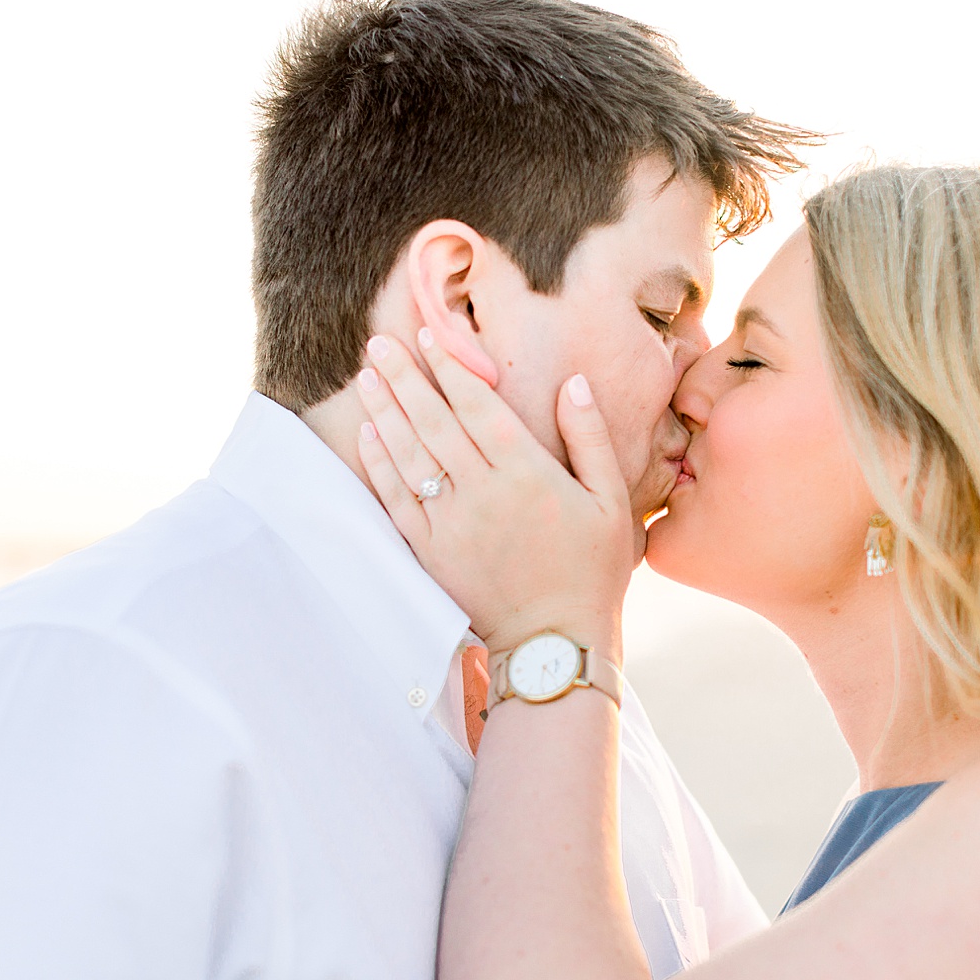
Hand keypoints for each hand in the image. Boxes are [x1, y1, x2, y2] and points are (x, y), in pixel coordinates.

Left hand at [354, 330, 636, 657]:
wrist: (554, 643)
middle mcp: (483, 492)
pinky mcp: (431, 552)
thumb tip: (574, 382)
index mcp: (527, 473)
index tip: (428, 336)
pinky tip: (367, 435)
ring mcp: (452, 523)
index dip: (450, 367)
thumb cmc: (592, 571)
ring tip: (366, 377)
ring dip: (384, 412)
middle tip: (378, 343)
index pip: (478, 406)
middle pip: (434, 421)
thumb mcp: (612, 501)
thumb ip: (590, 438)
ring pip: (410, 455)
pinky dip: (379, 465)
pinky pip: (396, 500)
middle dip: (405, 377)